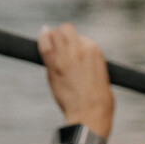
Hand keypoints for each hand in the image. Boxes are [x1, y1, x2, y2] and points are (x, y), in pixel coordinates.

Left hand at [37, 23, 114, 137]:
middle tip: (59, 44)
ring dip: (52, 36)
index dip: (76, 44)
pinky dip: (42, 39)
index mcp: (95, 51)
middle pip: (67, 30)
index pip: (81, 38)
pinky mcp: (54, 67)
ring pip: (55, 34)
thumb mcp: (102, 76)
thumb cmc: (99, 101)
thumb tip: (83, 63)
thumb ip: (91, 64)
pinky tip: (42, 36)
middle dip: (63, 35)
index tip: (73, 53)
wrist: (90, 114)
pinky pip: (44, 46)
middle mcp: (81, 49)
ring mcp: (66, 57)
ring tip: (50, 41)